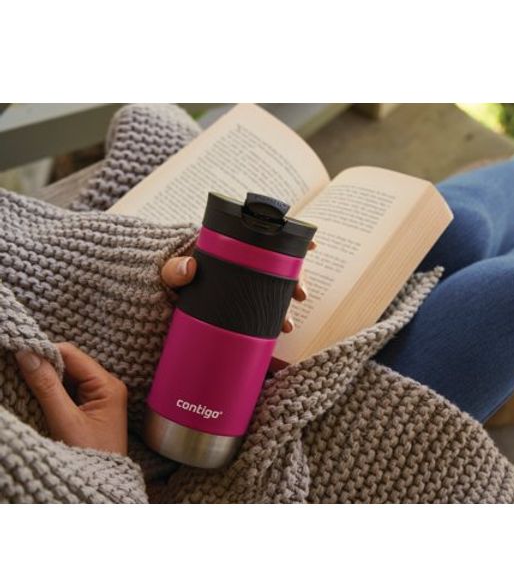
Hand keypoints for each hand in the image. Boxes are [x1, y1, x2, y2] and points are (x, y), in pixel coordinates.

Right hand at [15, 342, 127, 454]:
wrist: (101, 488)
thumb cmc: (90, 456)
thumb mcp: (64, 421)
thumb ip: (46, 386)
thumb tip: (27, 353)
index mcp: (108, 385)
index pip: (71, 354)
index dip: (44, 352)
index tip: (18, 354)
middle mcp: (107, 386)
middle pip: (68, 363)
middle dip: (42, 366)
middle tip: (16, 371)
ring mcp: (99, 397)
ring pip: (65, 377)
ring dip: (44, 379)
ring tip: (23, 384)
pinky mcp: (90, 409)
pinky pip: (67, 391)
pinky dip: (50, 391)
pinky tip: (34, 396)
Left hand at [161, 240, 315, 332]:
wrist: (145, 295)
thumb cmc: (158, 276)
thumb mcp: (165, 270)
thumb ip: (174, 269)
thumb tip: (190, 267)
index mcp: (228, 246)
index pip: (263, 237)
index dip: (291, 239)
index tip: (311, 245)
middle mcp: (238, 263)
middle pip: (275, 267)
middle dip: (294, 280)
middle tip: (300, 295)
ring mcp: (236, 284)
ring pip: (269, 290)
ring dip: (283, 306)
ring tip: (287, 326)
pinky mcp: (233, 304)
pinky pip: (256, 309)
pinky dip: (269, 320)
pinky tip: (277, 332)